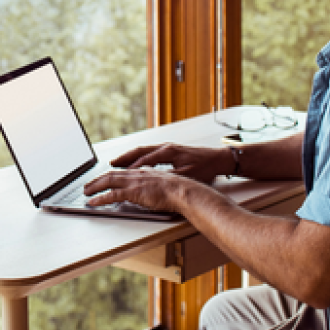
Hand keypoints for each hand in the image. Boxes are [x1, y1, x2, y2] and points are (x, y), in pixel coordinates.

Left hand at [83, 168, 202, 213]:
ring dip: (95, 187)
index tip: (101, 178)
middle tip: (87, 185)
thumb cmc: (178, 190)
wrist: (183, 191)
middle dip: (97, 180)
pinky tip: (93, 202)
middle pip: (111, 174)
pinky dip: (100, 198)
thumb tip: (147, 190)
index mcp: (143, 172)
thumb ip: (152, 184)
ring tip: (86, 192)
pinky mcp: (133, 192)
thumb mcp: (163, 183)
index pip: (121, 172)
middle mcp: (136, 174)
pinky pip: (112, 195)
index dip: (109, 175)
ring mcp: (134, 182)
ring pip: (108, 182)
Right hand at [110, 142, 229, 183]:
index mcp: (168, 152)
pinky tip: (135, 164)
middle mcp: (166, 147)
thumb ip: (168, 178)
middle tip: (110, 164)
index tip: (119, 174)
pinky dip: (139, 158)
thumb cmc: (206, 167)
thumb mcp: (187, 175)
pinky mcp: (171, 151)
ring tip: (117, 163)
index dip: (131, 168)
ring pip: (144, 151)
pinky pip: (150, 153)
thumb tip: (153, 182)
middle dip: (124, 158)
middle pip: (139, 151)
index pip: (145, 160)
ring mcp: (168, 148)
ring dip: (130, 157)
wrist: (219, 159)